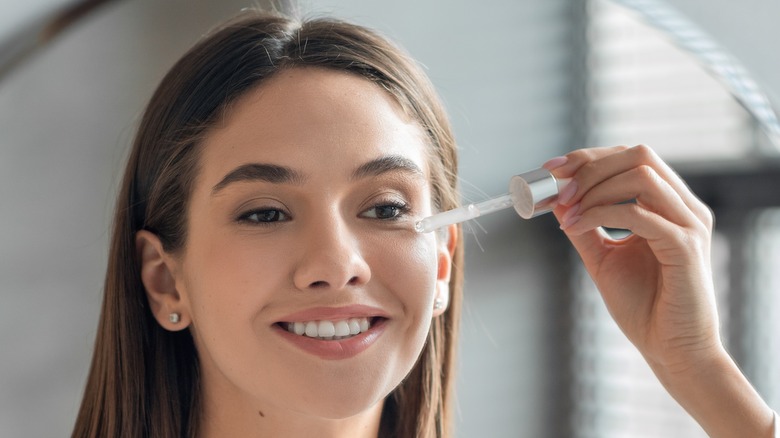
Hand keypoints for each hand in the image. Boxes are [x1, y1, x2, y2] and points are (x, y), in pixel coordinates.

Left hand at [546, 145, 720, 373]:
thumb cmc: (644, 307)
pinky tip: (576, 227)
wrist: (671, 350)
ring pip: (641, 175)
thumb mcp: (603, 257)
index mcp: (669, 205)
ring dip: (594, 188)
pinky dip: (599, 213)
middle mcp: (684, 207)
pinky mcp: (685, 246)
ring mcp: (689, 224)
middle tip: (557, 190)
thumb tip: (556, 200)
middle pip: (638, 154)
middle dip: (589, 166)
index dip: (588, 157)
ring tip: (567, 213)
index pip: (631, 157)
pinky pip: (638, 213)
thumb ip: (584, 226)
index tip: (551, 171)